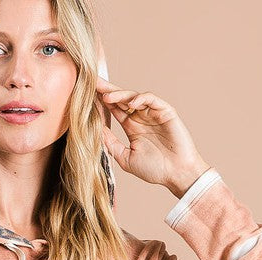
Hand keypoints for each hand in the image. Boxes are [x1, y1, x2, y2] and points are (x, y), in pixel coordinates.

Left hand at [96, 75, 210, 196]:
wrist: (176, 174)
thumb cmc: (154, 169)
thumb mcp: (125, 158)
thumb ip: (111, 144)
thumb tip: (94, 132)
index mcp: (132, 127)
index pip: (113, 109)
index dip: (100, 102)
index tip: (85, 97)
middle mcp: (141, 117)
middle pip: (121, 99)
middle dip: (107, 90)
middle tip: (92, 82)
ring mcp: (153, 113)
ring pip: (133, 97)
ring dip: (120, 95)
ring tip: (107, 97)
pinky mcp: (165, 111)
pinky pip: (151, 99)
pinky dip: (141, 98)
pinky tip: (131, 103)